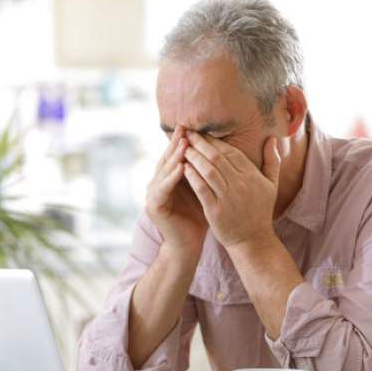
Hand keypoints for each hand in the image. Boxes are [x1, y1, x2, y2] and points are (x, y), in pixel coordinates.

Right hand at [145, 126, 208, 258]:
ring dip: (174, 157)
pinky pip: (162, 188)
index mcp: (167, 179)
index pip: (174, 156)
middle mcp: (156, 184)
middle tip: (184, 127)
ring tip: (185, 143)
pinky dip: (171, 177)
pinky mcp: (153, 206)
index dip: (181, 141)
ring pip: (163, 171)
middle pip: (166, 159)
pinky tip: (181, 167)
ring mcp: (152, 195)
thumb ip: (204, 172)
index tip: (192, 126)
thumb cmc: (199, 217)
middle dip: (175, 143)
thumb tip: (219, 150)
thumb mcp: (203, 189)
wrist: (188, 245)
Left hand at [182, 132, 280, 249]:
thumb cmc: (260, 212)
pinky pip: (201, 189)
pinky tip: (183, 168)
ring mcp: (228, 197)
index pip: (231, 152)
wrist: (253, 241)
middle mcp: (241, 184)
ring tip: (182, 147)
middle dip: (201, 143)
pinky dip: (192, 177)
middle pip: (217, 157)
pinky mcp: (216, 211)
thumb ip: (272, 161)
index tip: (201, 132)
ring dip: (194, 156)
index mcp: (252, 176)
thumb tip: (272, 138)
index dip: (214, 141)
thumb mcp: (271, 185)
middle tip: (187, 133)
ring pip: (208, 170)